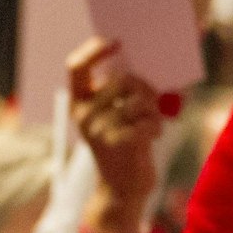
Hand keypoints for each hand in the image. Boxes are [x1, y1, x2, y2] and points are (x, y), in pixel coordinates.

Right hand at [69, 38, 161, 232]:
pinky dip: (157, 127)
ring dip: (153, 110)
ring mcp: (99, 129)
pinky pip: (149, 120)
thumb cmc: (124, 145)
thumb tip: (140, 65)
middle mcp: (84, 114)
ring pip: (140, 99)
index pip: (76, 66)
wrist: (122, 190)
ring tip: (151, 123)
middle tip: (151, 104)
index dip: (94, 49)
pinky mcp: (120, 143)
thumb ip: (119, 94)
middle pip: (123, 79)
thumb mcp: (113, 117)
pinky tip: (151, 138)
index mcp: (78, 103)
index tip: (115, 41)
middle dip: (145, 89)